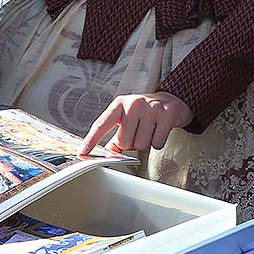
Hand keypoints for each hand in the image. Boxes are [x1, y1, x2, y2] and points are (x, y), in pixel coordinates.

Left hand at [78, 91, 193, 155]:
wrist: (171, 100)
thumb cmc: (145, 111)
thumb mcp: (127, 118)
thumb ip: (115, 135)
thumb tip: (107, 153)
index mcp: (120, 104)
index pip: (102, 124)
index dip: (91, 140)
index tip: (82, 152)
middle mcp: (134, 103)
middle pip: (124, 141)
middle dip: (131, 143)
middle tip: (138, 132)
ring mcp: (151, 108)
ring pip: (141, 144)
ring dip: (145, 143)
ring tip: (149, 130)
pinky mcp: (166, 115)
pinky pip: (156, 143)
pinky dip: (157, 142)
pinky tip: (159, 130)